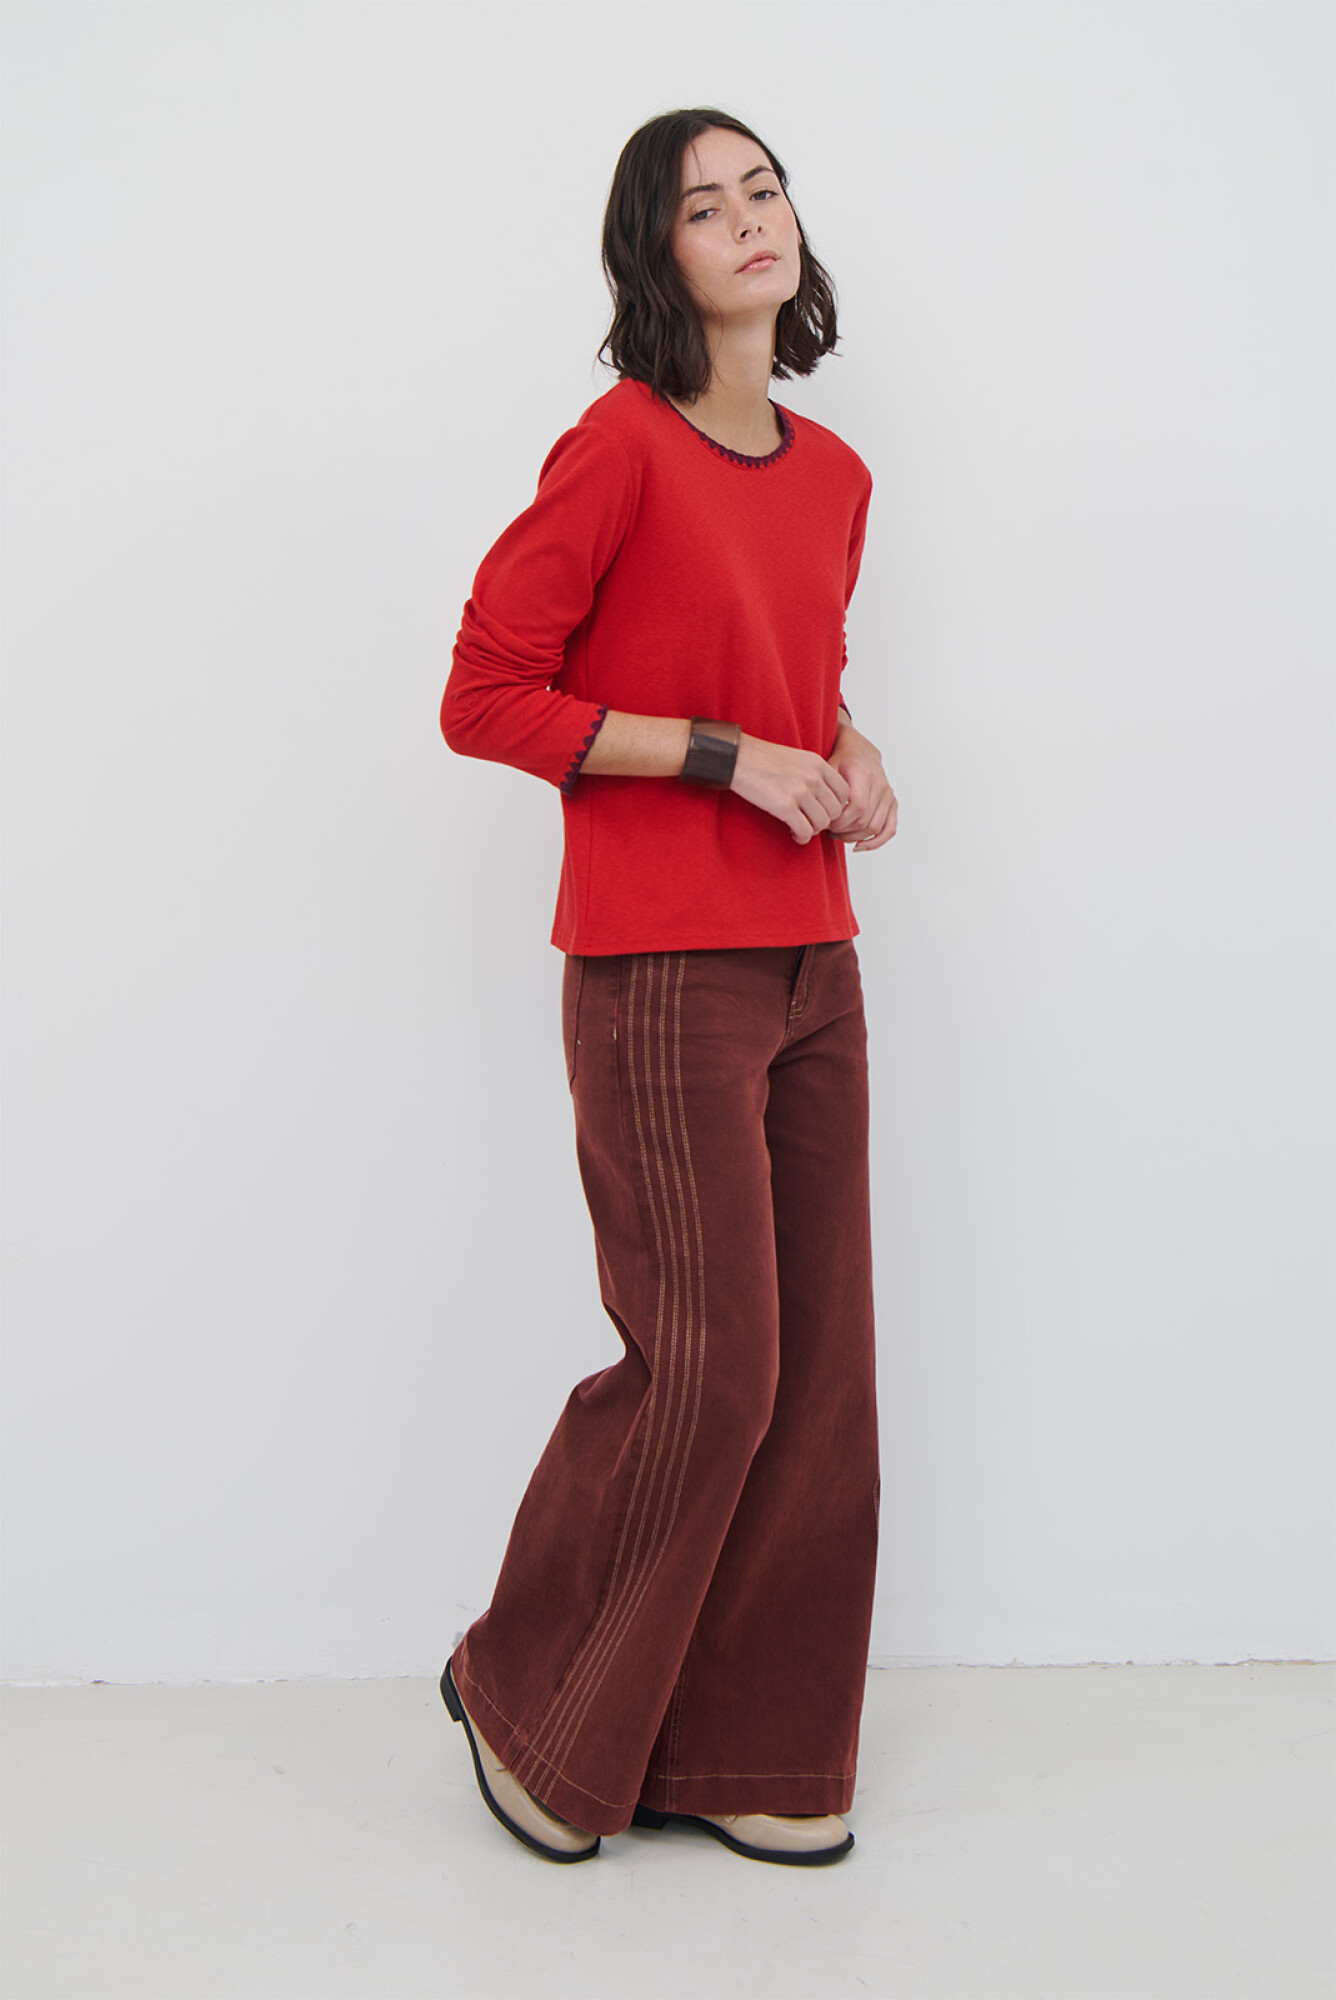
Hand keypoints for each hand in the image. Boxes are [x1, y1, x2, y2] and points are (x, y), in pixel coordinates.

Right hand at [729, 733, 851, 844]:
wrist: (738, 759)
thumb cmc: (764, 760)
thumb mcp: (798, 758)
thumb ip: (816, 774)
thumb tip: (826, 799)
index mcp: (819, 764)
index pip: (845, 792)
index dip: (835, 806)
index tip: (821, 810)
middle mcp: (814, 777)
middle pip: (836, 811)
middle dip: (824, 820)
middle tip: (810, 821)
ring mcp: (800, 791)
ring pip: (822, 823)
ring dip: (813, 830)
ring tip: (800, 827)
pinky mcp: (785, 806)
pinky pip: (805, 831)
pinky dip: (801, 836)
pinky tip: (793, 832)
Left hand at [824, 722, 896, 850]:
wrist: (859, 750)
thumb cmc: (839, 761)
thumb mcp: (826, 769)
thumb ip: (824, 791)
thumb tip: (819, 818)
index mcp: (864, 775)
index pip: (857, 807)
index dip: (840, 821)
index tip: (825, 822)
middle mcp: (880, 785)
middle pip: (864, 820)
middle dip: (844, 830)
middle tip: (829, 830)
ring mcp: (888, 795)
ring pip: (875, 827)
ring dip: (854, 836)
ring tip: (838, 835)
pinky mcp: (892, 803)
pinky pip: (889, 828)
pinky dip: (876, 842)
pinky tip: (859, 846)